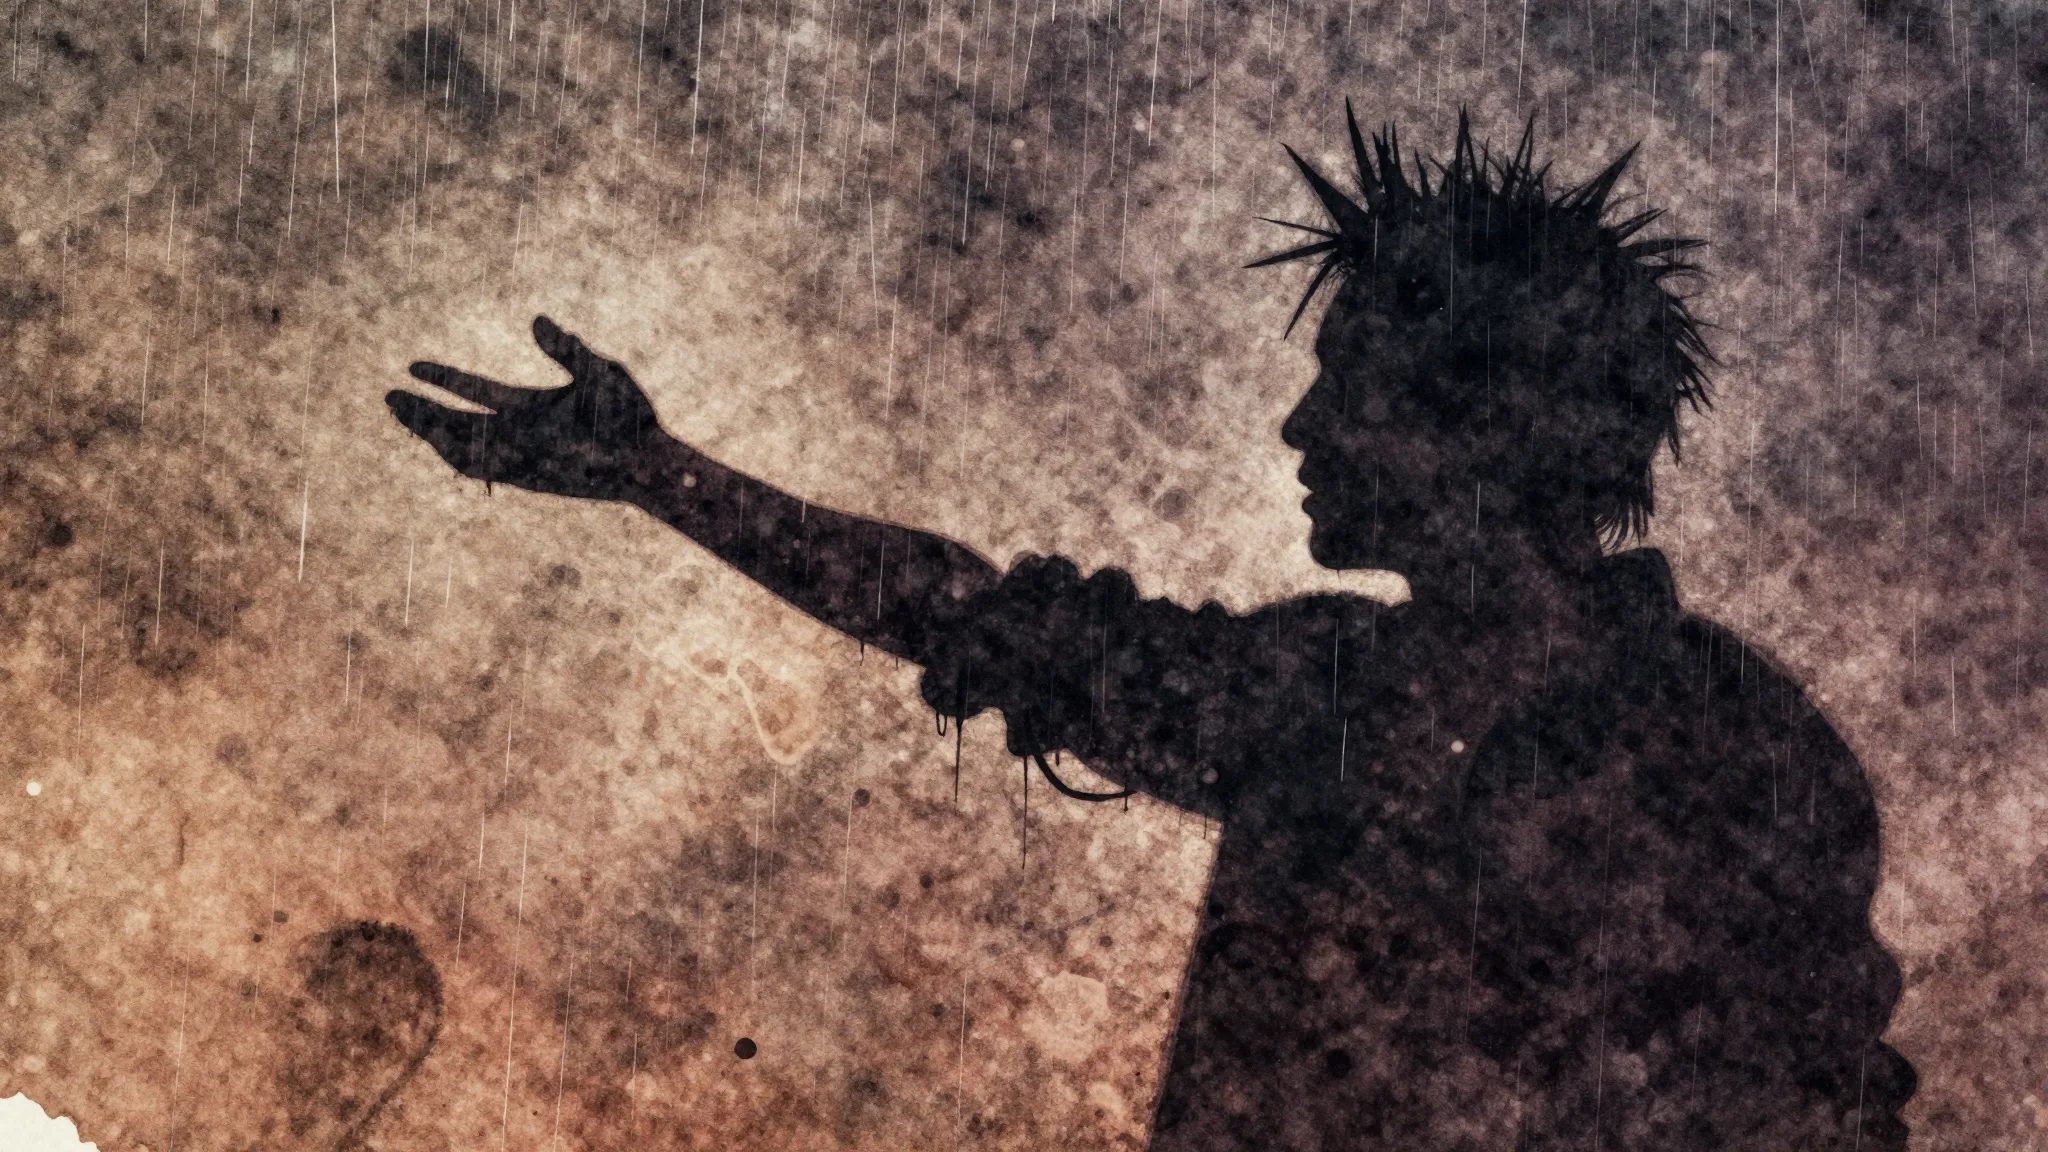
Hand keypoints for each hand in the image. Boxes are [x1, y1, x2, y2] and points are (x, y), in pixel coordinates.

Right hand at [386, 315, 669, 501]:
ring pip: (461, 444)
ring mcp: (519, 454)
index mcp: (530, 406)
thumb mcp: (596, 372)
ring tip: (396, 409)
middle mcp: (519, 431)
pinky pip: (479, 467)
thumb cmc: (630, 416)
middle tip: (388, 397)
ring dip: (428, 428)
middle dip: (424, 410)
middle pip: (460, 419)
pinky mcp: (524, 474)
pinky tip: (429, 435)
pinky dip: (451, 452)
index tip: (414, 366)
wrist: (645, 459)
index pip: (477, 391)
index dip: (445, 379)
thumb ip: (565, 350)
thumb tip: (537, 320)